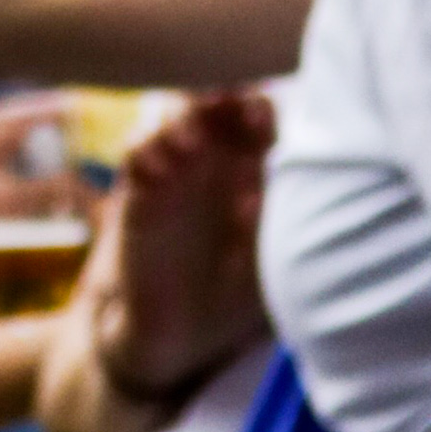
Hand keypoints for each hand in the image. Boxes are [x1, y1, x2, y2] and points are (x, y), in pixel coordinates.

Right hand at [100, 91, 273, 398]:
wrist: (176, 333)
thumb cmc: (236, 297)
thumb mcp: (269, 261)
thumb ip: (276, 223)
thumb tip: (293, 190)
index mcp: (255, 171)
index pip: (259, 117)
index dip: (259, 111)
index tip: (260, 119)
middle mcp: (216, 162)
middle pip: (215, 102)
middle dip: (218, 98)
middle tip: (222, 105)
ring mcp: (176, 172)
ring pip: (175, 119)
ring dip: (180, 119)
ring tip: (188, 139)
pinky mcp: (140, 192)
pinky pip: (137, 153)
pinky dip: (144, 148)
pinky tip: (157, 164)